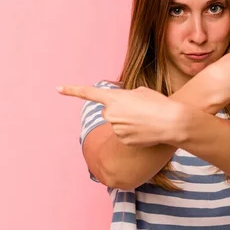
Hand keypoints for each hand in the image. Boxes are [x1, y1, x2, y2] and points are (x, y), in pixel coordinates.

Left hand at [57, 85, 184, 146]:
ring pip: (118, 124)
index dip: (72, 90)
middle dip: (120, 110)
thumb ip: (126, 97)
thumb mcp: (141, 92)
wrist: (171, 122)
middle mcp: (110, 114)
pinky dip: (133, 133)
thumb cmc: (158, 103)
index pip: (89, 93)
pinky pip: (124, 135)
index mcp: (113, 98)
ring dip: (129, 121)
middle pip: (109, 111)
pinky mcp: (122, 140)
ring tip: (146, 119)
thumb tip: (122, 109)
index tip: (58, 89)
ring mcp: (115, 129)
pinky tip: (145, 130)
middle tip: (139, 109)